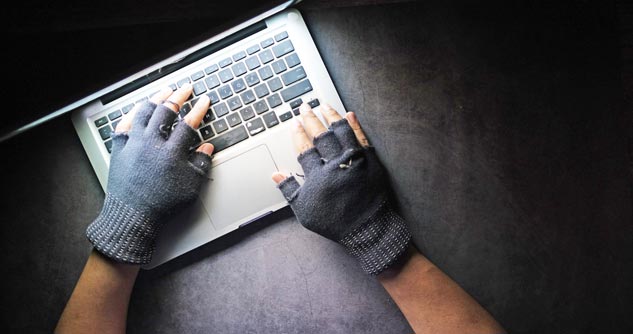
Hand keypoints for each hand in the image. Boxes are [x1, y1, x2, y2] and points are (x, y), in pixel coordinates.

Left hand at [86, 84, 213, 263]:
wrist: (132, 217)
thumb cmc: (162, 205)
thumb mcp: (190, 187)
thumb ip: (201, 164)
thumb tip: (208, 147)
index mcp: (171, 152)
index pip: (189, 123)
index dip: (198, 109)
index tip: (204, 101)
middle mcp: (151, 143)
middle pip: (166, 111)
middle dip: (179, 96)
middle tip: (186, 88)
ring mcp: (133, 144)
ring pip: (144, 112)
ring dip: (156, 99)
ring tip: (164, 92)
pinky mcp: (119, 149)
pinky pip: (124, 124)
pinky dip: (133, 113)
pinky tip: (139, 108)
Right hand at [272, 103, 410, 274]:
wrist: (368, 229)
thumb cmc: (334, 222)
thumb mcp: (305, 211)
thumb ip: (289, 190)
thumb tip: (275, 174)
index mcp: (317, 176)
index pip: (304, 148)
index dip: (298, 134)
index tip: (294, 123)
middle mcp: (336, 164)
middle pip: (320, 135)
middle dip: (310, 119)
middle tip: (304, 107)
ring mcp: (355, 161)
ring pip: (341, 131)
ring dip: (331, 116)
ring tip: (324, 105)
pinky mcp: (371, 161)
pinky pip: (362, 137)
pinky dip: (355, 125)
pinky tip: (349, 114)